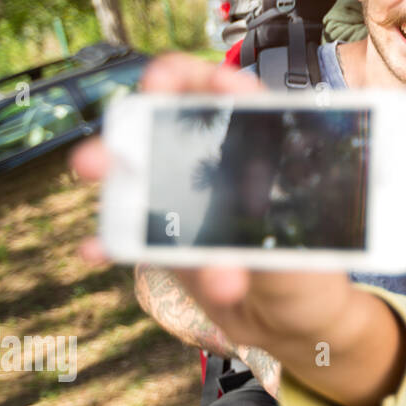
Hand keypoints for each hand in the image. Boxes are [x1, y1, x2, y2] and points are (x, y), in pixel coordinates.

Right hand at [71, 53, 359, 355]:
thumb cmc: (312, 276)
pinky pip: (128, 232)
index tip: (209, 82)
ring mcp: (186, 201)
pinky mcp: (164, 239)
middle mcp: (219, 167)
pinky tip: (94, 248)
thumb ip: (268, 254)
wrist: (289, 326)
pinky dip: (108, 238)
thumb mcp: (305, 259)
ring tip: (93, 166)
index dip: (216, 80)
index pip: (238, 98)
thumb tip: (228, 264)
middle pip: (176, 119)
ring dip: (112, 163)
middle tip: (128, 116)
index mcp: (265, 153)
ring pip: (140, 167)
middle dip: (147, 107)